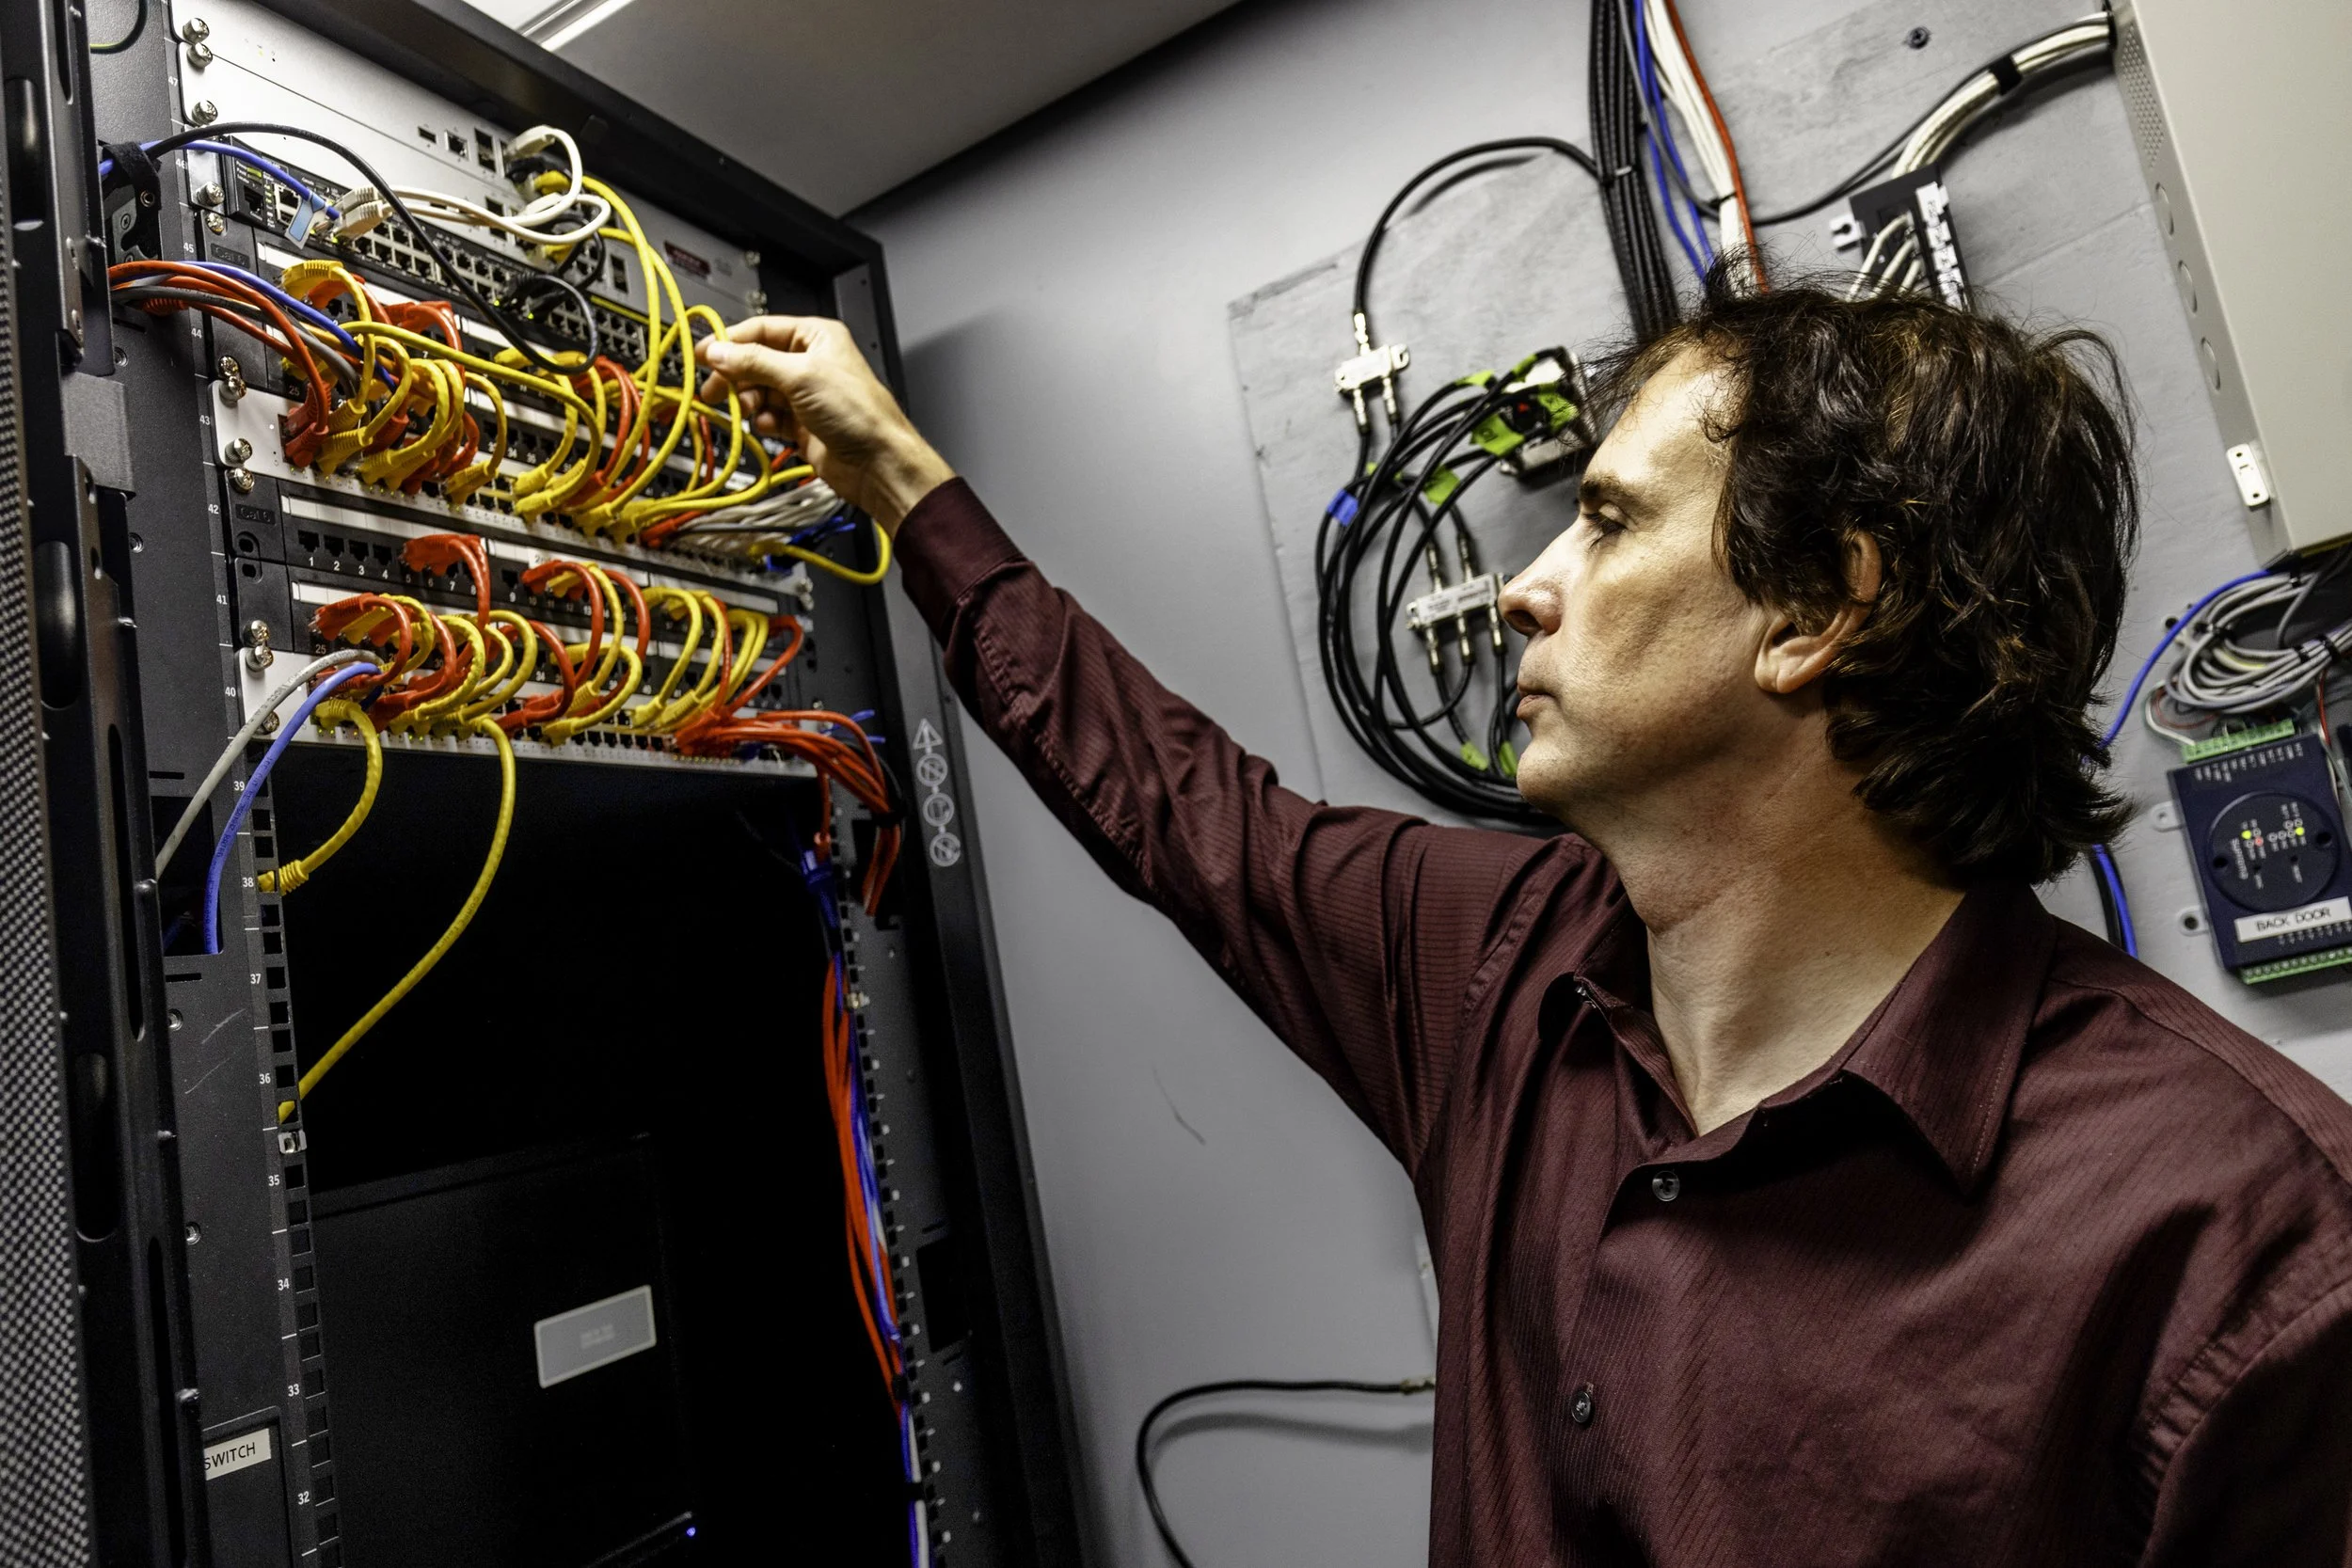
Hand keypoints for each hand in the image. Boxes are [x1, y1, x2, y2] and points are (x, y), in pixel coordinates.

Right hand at [696, 316, 954, 533]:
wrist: (877, 463)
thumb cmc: (858, 412)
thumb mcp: (801, 376)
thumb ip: (755, 362)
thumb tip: (719, 352)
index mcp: (816, 337)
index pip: (762, 330)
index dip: (731, 341)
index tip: (704, 355)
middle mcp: (810, 363)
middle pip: (756, 361)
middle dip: (735, 375)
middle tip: (713, 389)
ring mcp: (806, 395)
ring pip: (760, 391)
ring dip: (749, 401)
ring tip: (749, 410)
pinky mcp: (802, 424)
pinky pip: (769, 417)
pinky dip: (762, 421)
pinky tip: (766, 426)